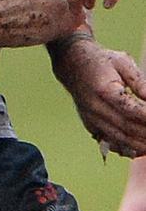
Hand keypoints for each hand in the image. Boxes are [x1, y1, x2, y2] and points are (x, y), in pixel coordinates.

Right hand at [49, 36, 145, 155]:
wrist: (71, 63)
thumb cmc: (101, 61)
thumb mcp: (123, 62)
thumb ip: (140, 82)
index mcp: (105, 90)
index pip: (132, 111)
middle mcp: (96, 107)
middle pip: (127, 128)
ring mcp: (91, 118)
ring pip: (119, 138)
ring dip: (140, 145)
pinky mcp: (89, 124)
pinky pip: (109, 142)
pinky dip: (125, 149)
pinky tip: (140, 150)